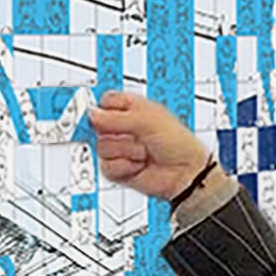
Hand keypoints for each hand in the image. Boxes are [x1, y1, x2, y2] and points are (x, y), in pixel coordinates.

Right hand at [88, 92, 210, 201]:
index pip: (104, 102)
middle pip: (98, 127)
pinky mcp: (117, 169)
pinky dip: (124, 167)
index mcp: (130, 109)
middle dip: (120, 135)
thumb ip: (116, 117)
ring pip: (102, 148)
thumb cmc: (176, 142)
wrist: (184, 173)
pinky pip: (106, 166)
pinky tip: (139, 165)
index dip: (106, 109)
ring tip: (143, 153)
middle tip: (138, 137)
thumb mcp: (147, 120)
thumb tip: (91, 114)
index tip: (114, 115)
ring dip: (126, 152)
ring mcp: (119, 149)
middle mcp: (122, 128)